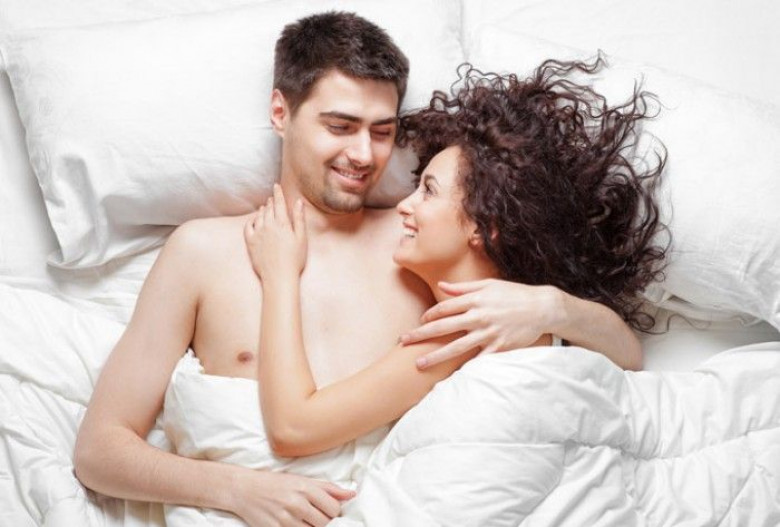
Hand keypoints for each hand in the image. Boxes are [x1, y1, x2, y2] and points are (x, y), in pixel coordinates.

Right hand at [231, 469, 354, 526]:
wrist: (244, 489)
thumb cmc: (275, 483)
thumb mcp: (302, 479)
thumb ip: (328, 488)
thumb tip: (352, 495)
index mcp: (306, 488)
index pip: (334, 508)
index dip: (335, 513)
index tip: (329, 512)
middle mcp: (297, 503)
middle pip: (325, 523)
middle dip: (326, 523)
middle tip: (318, 518)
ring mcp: (285, 519)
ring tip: (307, 521)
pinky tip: (297, 525)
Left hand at [244, 184, 306, 281]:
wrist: (279, 276)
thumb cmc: (294, 259)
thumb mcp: (301, 238)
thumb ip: (299, 219)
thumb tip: (298, 202)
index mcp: (282, 223)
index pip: (279, 203)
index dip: (278, 193)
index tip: (276, 186)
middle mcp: (268, 226)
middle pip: (268, 209)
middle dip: (271, 201)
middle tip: (272, 197)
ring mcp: (258, 234)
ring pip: (259, 216)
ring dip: (262, 210)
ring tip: (265, 207)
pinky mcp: (250, 243)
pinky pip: (248, 227)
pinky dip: (252, 221)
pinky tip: (254, 220)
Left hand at [401, 279, 563, 368]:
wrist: (542, 307)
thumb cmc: (514, 294)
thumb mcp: (488, 285)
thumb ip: (463, 287)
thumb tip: (441, 285)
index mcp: (474, 299)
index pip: (444, 308)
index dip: (429, 316)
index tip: (420, 322)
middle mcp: (478, 316)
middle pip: (443, 327)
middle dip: (421, 335)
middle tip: (403, 342)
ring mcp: (488, 333)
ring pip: (455, 347)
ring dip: (435, 356)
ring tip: (419, 364)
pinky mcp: (499, 347)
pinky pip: (478, 360)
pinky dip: (464, 368)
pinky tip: (450, 377)